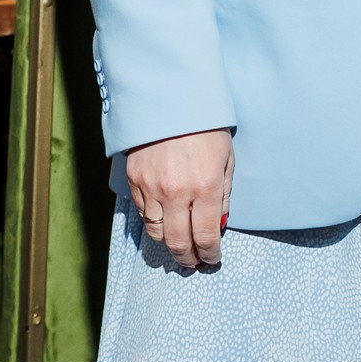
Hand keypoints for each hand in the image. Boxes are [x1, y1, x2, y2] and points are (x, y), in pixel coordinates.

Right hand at [123, 129, 234, 269]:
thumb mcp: (226, 159)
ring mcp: (151, 187)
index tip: (212, 258)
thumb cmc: (206, 127)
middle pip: (178, 243)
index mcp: (205, 187)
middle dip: (188, 258)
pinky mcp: (134, 179)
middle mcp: (176, 192)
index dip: (210, 254)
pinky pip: (143, 213)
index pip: (205, 236)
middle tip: (194, 263)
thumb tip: (218, 225)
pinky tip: (165, 222)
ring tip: (179, 248)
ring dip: (168, 245)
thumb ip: (224, 196)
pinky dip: (154, 222)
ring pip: (156, 232)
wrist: (170, 98)